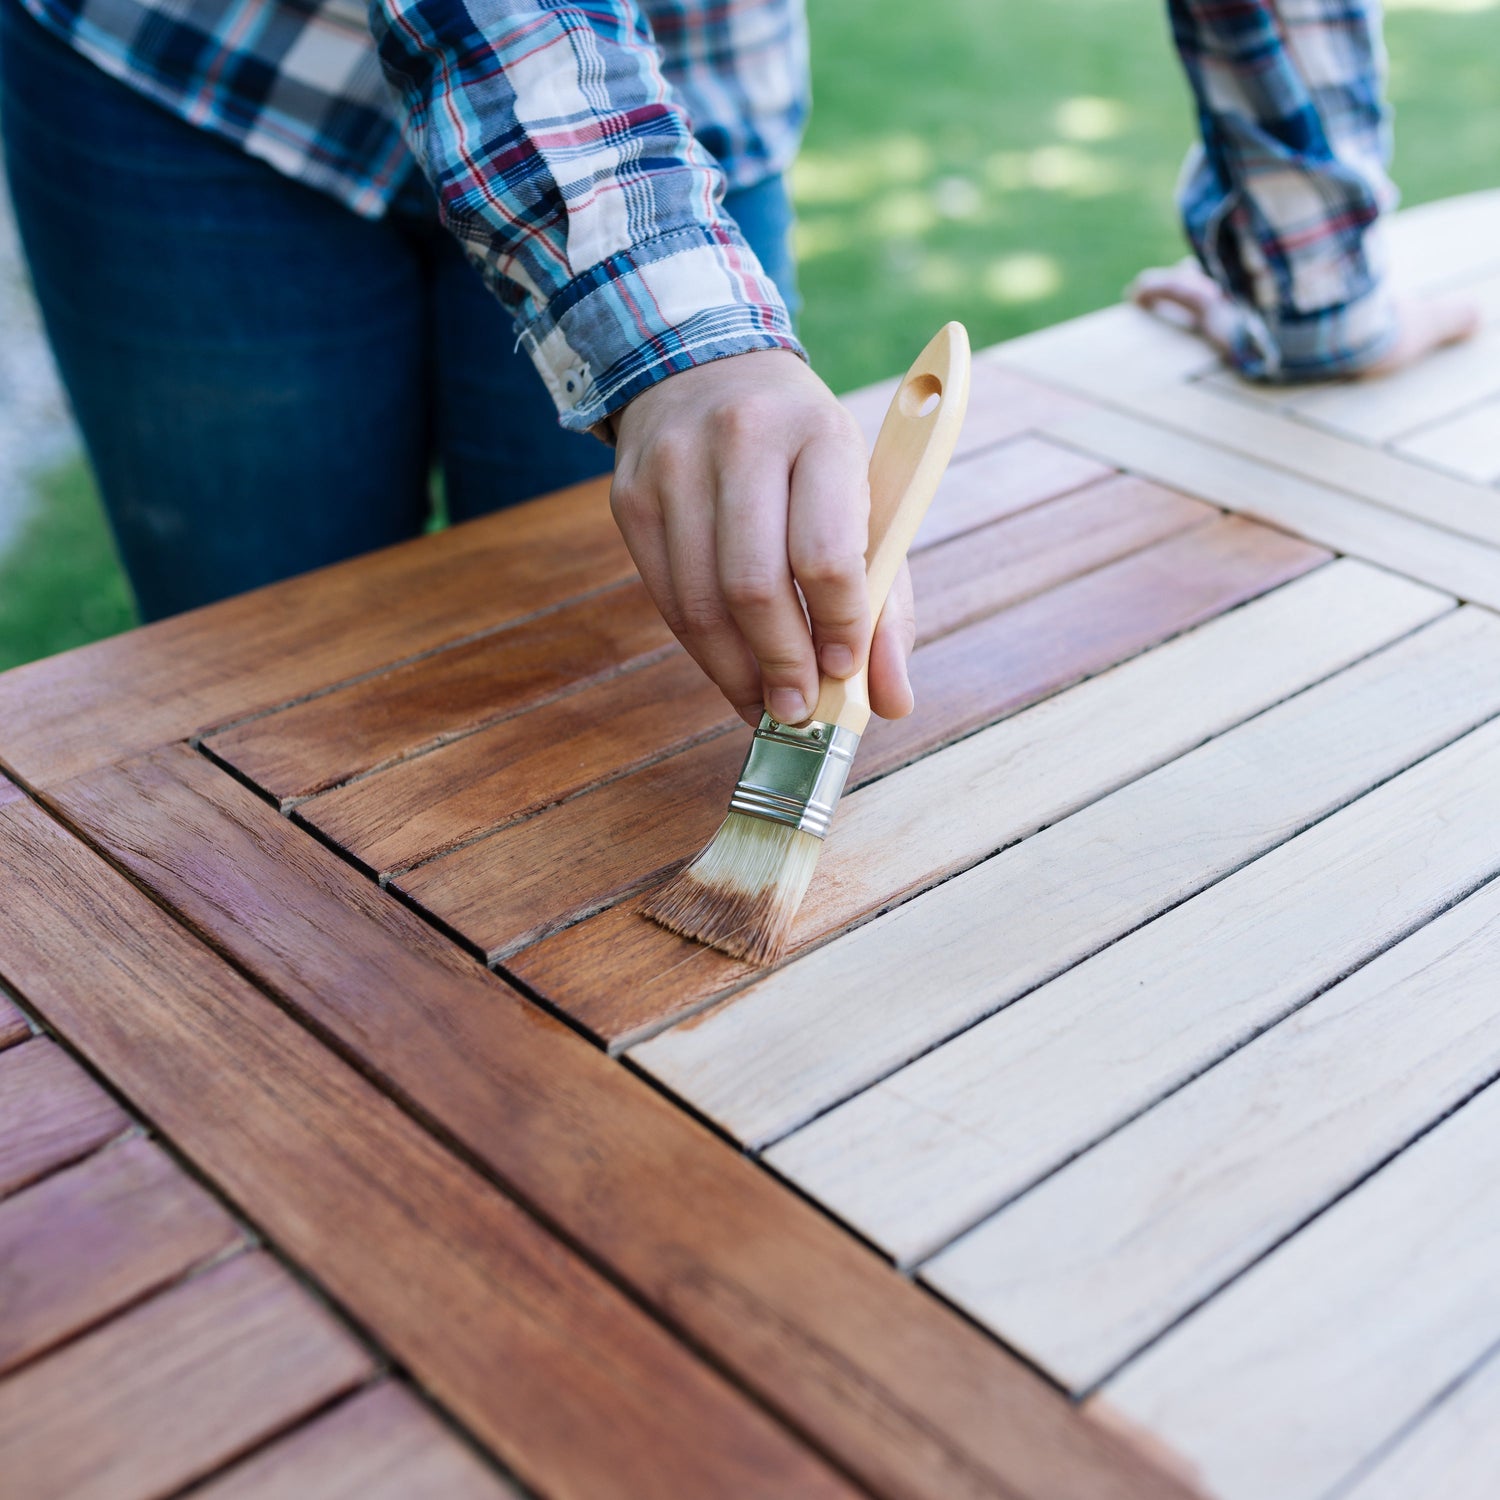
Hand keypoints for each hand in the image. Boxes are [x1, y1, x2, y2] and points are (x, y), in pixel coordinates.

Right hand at [610, 349, 914, 727]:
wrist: (708, 371)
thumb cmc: (804, 455)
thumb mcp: (864, 500)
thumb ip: (884, 603)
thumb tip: (891, 702)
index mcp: (821, 434)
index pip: (827, 552)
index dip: (838, 627)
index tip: (845, 670)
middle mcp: (742, 439)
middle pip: (754, 586)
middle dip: (783, 665)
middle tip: (801, 709)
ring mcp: (674, 466)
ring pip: (701, 604)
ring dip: (738, 673)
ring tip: (768, 704)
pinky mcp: (630, 497)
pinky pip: (666, 598)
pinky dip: (702, 652)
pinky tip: (733, 672)